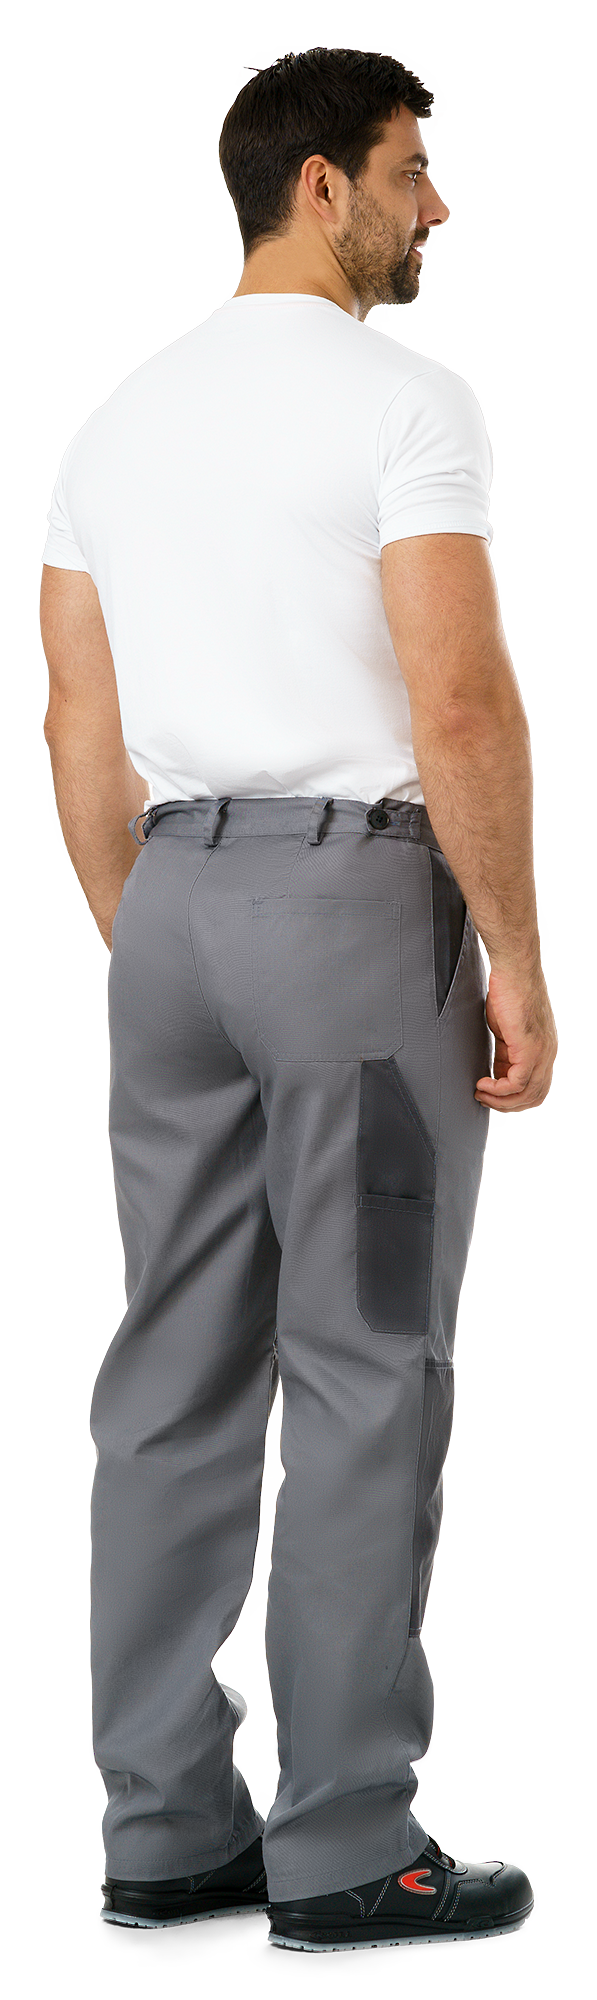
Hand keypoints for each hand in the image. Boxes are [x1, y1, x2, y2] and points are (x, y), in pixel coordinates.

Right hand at [475, 965, 557, 1109]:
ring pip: (527, 1093)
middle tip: (483, 1099)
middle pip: (534, 1096)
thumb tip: (495, 1070)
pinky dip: (498, 1089)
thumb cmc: (507, 991)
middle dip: (506, 1104)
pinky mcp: (530, 1047)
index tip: (489, 1094)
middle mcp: (548, 1052)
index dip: (511, 1097)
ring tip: (480, 1093)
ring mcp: (542, 1051)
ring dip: (501, 1100)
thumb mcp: (505, 1030)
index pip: (534, 1086)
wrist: (513, 968)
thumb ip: (505, 1052)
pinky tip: (482, 1084)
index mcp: (544, 1048)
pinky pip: (517, 1082)